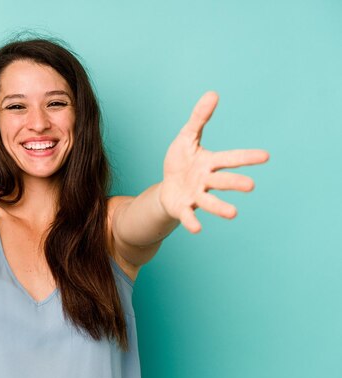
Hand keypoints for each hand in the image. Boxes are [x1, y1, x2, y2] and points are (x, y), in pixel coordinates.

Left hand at [159, 91, 268, 232]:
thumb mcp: (187, 137)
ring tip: (233, 214)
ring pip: (210, 202)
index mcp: (210, 163)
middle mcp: (206, 180)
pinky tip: (197, 228)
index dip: (247, 157)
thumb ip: (199, 118)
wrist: (167, 188)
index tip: (265, 156)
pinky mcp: (183, 207)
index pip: (231, 158)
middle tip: (250, 186)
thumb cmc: (181, 162)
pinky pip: (188, 215)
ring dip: (220, 208)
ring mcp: (196, 196)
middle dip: (235, 183)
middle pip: (222, 181)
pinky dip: (192, 221)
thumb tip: (213, 93)